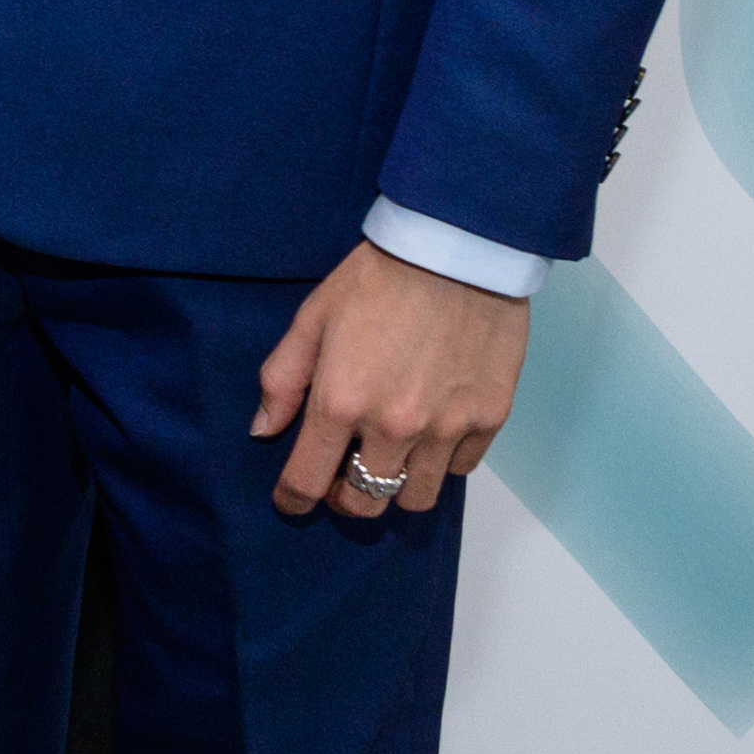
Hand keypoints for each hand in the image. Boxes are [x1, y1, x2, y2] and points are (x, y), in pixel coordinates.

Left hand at [252, 240, 529, 520]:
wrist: (458, 249)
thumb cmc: (376, 279)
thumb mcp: (312, 318)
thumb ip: (282, 380)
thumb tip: (263, 429)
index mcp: (340, 403)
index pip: (307, 482)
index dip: (293, 498)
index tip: (292, 499)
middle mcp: (394, 428)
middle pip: (365, 503)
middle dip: (345, 498)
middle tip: (343, 476)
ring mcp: (447, 428)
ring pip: (417, 498)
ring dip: (396, 487)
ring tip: (391, 459)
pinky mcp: (490, 419)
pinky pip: (461, 469)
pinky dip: (443, 462)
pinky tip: (433, 434)